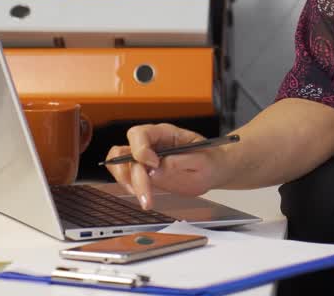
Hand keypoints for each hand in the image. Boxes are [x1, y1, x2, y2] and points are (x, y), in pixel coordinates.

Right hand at [104, 123, 225, 209]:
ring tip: (145, 200)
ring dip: (127, 183)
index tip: (153, 165)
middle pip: (125, 152)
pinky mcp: (145, 173)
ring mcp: (145, 158)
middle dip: (133, 176)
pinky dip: (131, 188)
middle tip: (146, 195)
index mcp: (165, 133)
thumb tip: (157, 169)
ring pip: (119, 165)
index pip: (140, 134)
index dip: (141, 149)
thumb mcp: (203, 161)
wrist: (214, 170)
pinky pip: (127, 178)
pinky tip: (144, 198)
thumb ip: (181, 162)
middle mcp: (151, 143)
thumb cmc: (211, 160)